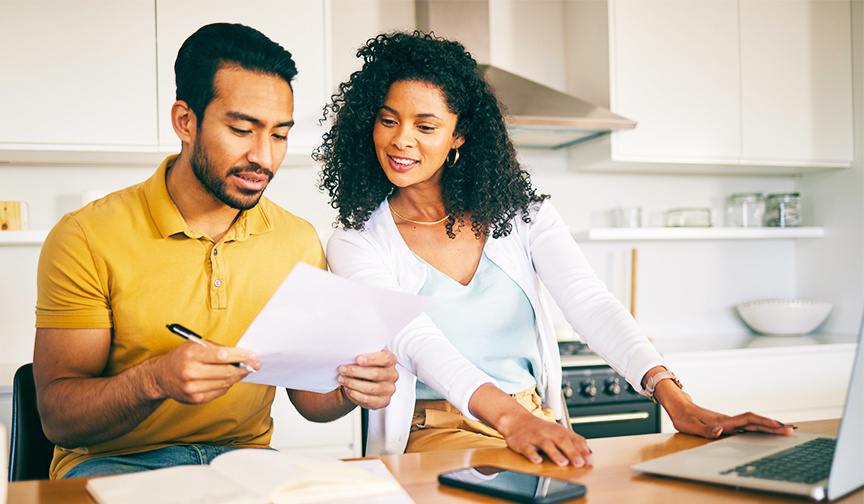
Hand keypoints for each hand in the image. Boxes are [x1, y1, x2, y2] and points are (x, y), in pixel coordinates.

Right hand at [149, 341, 259, 403]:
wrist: (161, 377)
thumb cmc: (181, 358)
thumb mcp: (195, 345)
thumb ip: (216, 348)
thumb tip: (241, 354)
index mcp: (192, 355)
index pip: (222, 356)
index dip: (241, 356)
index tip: (253, 356)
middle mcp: (191, 372)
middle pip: (226, 372)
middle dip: (244, 368)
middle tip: (255, 364)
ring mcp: (193, 388)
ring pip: (225, 383)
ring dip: (238, 376)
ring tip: (245, 370)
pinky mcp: (196, 399)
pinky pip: (219, 392)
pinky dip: (227, 385)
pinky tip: (229, 379)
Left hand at [337, 350, 397, 409]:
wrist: (367, 382)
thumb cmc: (367, 367)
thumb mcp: (367, 358)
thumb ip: (363, 356)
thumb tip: (349, 357)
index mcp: (391, 361)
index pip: (385, 359)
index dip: (372, 359)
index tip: (358, 359)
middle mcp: (393, 375)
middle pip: (375, 374)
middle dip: (356, 371)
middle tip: (342, 369)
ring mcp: (389, 389)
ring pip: (369, 388)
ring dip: (352, 383)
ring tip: (342, 379)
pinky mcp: (383, 401)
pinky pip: (367, 399)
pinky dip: (354, 393)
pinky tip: (347, 388)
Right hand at [469, 384, 591, 466]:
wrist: (515, 420)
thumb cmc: (539, 428)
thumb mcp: (557, 431)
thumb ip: (573, 440)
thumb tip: (589, 451)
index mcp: (558, 431)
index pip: (573, 440)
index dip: (582, 450)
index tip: (590, 461)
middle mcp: (548, 432)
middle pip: (562, 441)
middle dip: (572, 453)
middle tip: (580, 464)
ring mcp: (535, 437)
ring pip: (546, 444)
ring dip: (555, 454)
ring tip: (563, 463)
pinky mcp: (522, 442)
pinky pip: (528, 449)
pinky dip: (533, 454)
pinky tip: (538, 461)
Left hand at [655, 381, 794, 437]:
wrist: (679, 407)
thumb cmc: (684, 418)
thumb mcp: (691, 426)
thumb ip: (706, 430)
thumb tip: (720, 431)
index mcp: (724, 421)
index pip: (747, 420)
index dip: (763, 422)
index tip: (777, 426)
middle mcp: (729, 420)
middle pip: (754, 422)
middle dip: (772, 426)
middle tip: (790, 430)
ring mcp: (729, 422)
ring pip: (753, 423)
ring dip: (768, 426)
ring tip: (784, 430)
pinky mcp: (728, 424)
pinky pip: (747, 426)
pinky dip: (759, 428)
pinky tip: (765, 431)